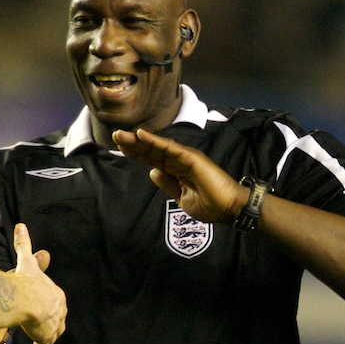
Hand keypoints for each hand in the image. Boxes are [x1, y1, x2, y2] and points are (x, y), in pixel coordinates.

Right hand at [13, 222, 66, 343]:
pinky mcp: (45, 338)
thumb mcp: (26, 261)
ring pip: (52, 335)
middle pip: (57, 320)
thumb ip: (24, 245)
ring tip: (40, 343)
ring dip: (45, 339)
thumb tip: (21, 225)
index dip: (49, 306)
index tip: (44, 309)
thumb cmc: (27, 280)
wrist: (28, 299)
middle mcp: (59, 311)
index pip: (56, 302)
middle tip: (44, 328)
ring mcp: (54, 325)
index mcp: (57, 295)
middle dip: (51, 324)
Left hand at [112, 128, 247, 222]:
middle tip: (115, 135)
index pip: (152, 159)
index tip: (119, 147)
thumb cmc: (210, 205)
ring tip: (122, 134)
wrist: (229, 209)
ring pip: (158, 147)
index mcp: (176, 170)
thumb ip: (167, 184)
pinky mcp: (192, 158)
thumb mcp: (181, 197)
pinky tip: (141, 135)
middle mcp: (179, 160)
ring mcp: (186, 158)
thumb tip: (152, 172)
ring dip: (139, 140)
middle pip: (152, 150)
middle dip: (133, 143)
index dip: (136, 152)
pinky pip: (170, 148)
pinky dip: (156, 141)